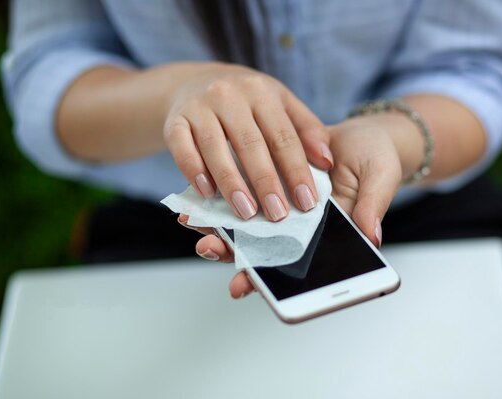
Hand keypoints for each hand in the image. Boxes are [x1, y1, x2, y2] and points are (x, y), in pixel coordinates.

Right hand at [163, 63, 332, 220]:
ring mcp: (199, 106)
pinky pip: (181, 148)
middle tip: (277, 215)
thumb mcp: (280, 104)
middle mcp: (229, 95)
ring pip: (215, 147)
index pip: (283, 136)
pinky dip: (193, 171)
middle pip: (250, 144)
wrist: (196, 82)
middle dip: (265, 182)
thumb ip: (306, 130)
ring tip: (245, 212)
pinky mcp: (174, 121)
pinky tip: (206, 194)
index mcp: (262, 92)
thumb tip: (327, 161)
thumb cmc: (247, 101)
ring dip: (231, 183)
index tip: (307, 202)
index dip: (296, 171)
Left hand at [180, 114, 411, 297]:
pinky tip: (199, 195)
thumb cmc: (378, 159)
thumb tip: (372, 237)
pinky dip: (222, 194)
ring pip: (248, 223)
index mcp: (323, 234)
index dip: (265, 279)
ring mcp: (283, 202)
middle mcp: (298, 225)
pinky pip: (245, 189)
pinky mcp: (271, 177)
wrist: (366, 134)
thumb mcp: (380, 179)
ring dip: (220, 225)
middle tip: (207, 248)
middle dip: (232, 253)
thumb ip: (373, 207)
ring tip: (192, 222)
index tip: (238, 286)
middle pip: (261, 248)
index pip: (291, 265)